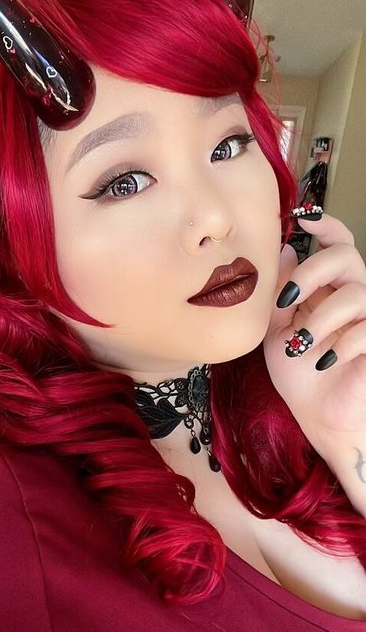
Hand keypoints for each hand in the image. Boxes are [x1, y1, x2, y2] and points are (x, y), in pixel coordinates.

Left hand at [263, 213, 365, 497]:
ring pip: (355, 293)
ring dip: (320, 319)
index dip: (325, 225)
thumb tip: (285, 250)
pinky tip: (325, 361)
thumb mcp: (276, 330)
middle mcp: (353, 295)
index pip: (337, 243)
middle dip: (313, 271)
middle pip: (347, 255)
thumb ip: (279, 293)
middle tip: (288, 298)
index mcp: (328, 287)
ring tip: (301, 346)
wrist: (318, 415)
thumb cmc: (299, 372)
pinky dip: (341, 344)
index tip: (301, 217)